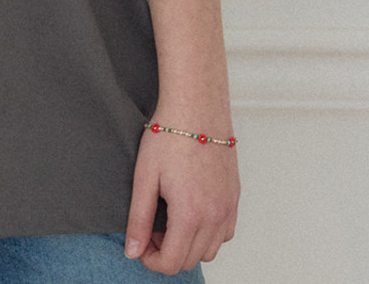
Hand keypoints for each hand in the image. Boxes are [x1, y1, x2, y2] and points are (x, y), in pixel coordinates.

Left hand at [124, 122, 238, 274]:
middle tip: (150, 228)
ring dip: (188, 245)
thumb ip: (138, 219)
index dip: (151, 260)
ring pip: (210, 250)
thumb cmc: (170, 134)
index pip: (172, 262)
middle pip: (190, 260)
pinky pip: (225, 232)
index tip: (140, 243)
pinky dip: (208, 234)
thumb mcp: (145, 177)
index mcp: (190, 214)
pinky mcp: (234, 197)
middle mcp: (215, 216)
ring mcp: (228, 207)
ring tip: (169, 218)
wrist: (196, 105)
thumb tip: (133, 251)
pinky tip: (191, 212)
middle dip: (167, 252)